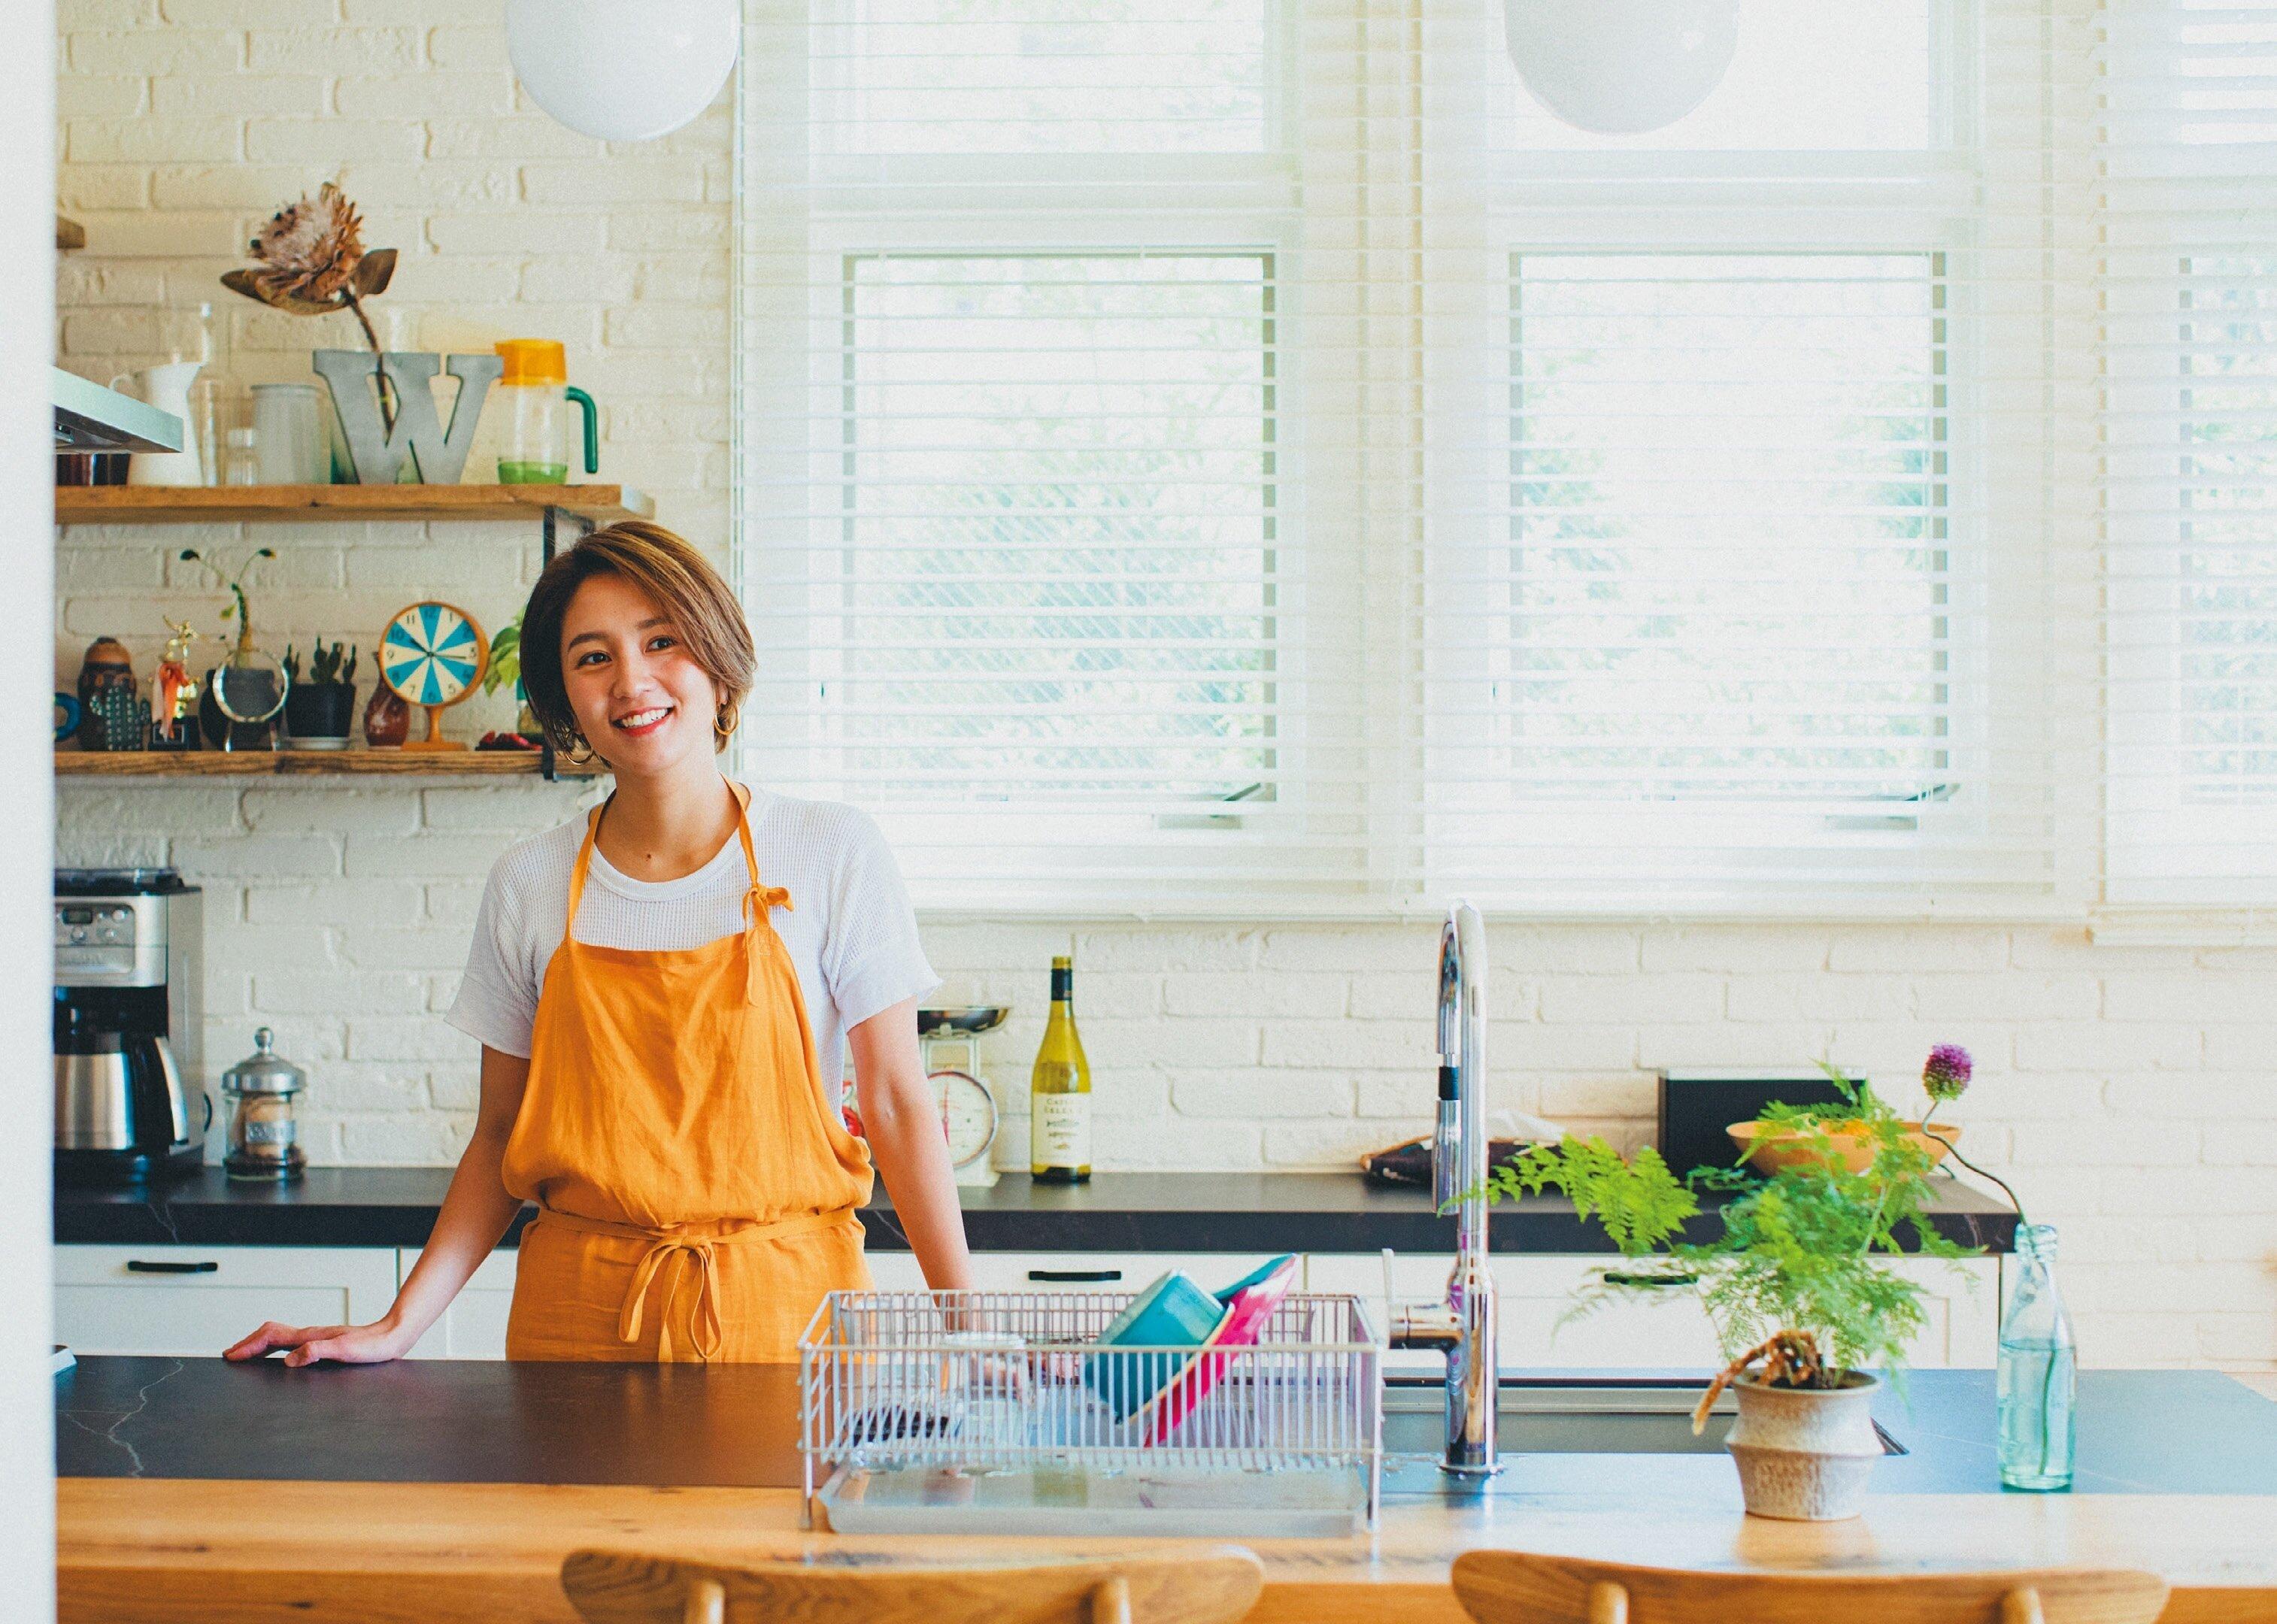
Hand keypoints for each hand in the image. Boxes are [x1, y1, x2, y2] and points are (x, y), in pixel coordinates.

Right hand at [224, 1318, 411, 1366]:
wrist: (393, 1336)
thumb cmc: (373, 1346)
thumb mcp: (345, 1352)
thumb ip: (318, 1352)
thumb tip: (290, 1359)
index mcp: (311, 1337)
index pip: (271, 1337)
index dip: (249, 1346)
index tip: (231, 1356)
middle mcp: (311, 1335)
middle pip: (270, 1334)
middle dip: (247, 1343)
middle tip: (230, 1355)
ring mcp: (317, 1338)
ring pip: (279, 1337)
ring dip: (258, 1344)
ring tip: (245, 1355)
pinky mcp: (324, 1343)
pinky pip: (290, 1342)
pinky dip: (274, 1347)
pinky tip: (276, 1357)